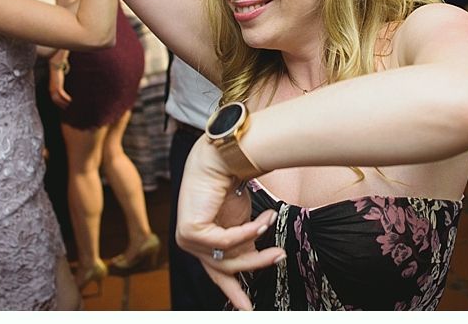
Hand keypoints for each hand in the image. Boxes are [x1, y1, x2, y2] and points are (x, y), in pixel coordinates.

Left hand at [48, 67, 71, 108]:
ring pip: (59, 99)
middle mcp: (51, 90)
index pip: (54, 99)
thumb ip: (59, 84)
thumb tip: (62, 86)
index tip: (63, 106)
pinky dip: (66, 98)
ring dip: (64, 103)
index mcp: (51, 89)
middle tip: (67, 108)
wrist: (55, 67)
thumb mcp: (57, 80)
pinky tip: (70, 100)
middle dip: (61, 105)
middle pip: (56, 101)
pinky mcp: (58, 87)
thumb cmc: (57, 72)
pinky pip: (62, 95)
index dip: (58, 103)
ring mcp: (54, 89)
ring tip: (70, 105)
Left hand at [176, 137, 283, 310]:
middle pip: (225, 268)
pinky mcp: (190, 231)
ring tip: (275, 230)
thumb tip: (262, 261)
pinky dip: (248, 232)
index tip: (248, 308)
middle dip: (255, 266)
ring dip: (256, 248)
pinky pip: (225, 243)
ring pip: (227, 258)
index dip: (234, 291)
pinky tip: (264, 220)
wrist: (219, 159)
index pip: (218, 272)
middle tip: (279, 258)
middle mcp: (193, 243)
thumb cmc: (229, 184)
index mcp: (204, 243)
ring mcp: (188, 239)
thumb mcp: (242, 221)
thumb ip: (246, 244)